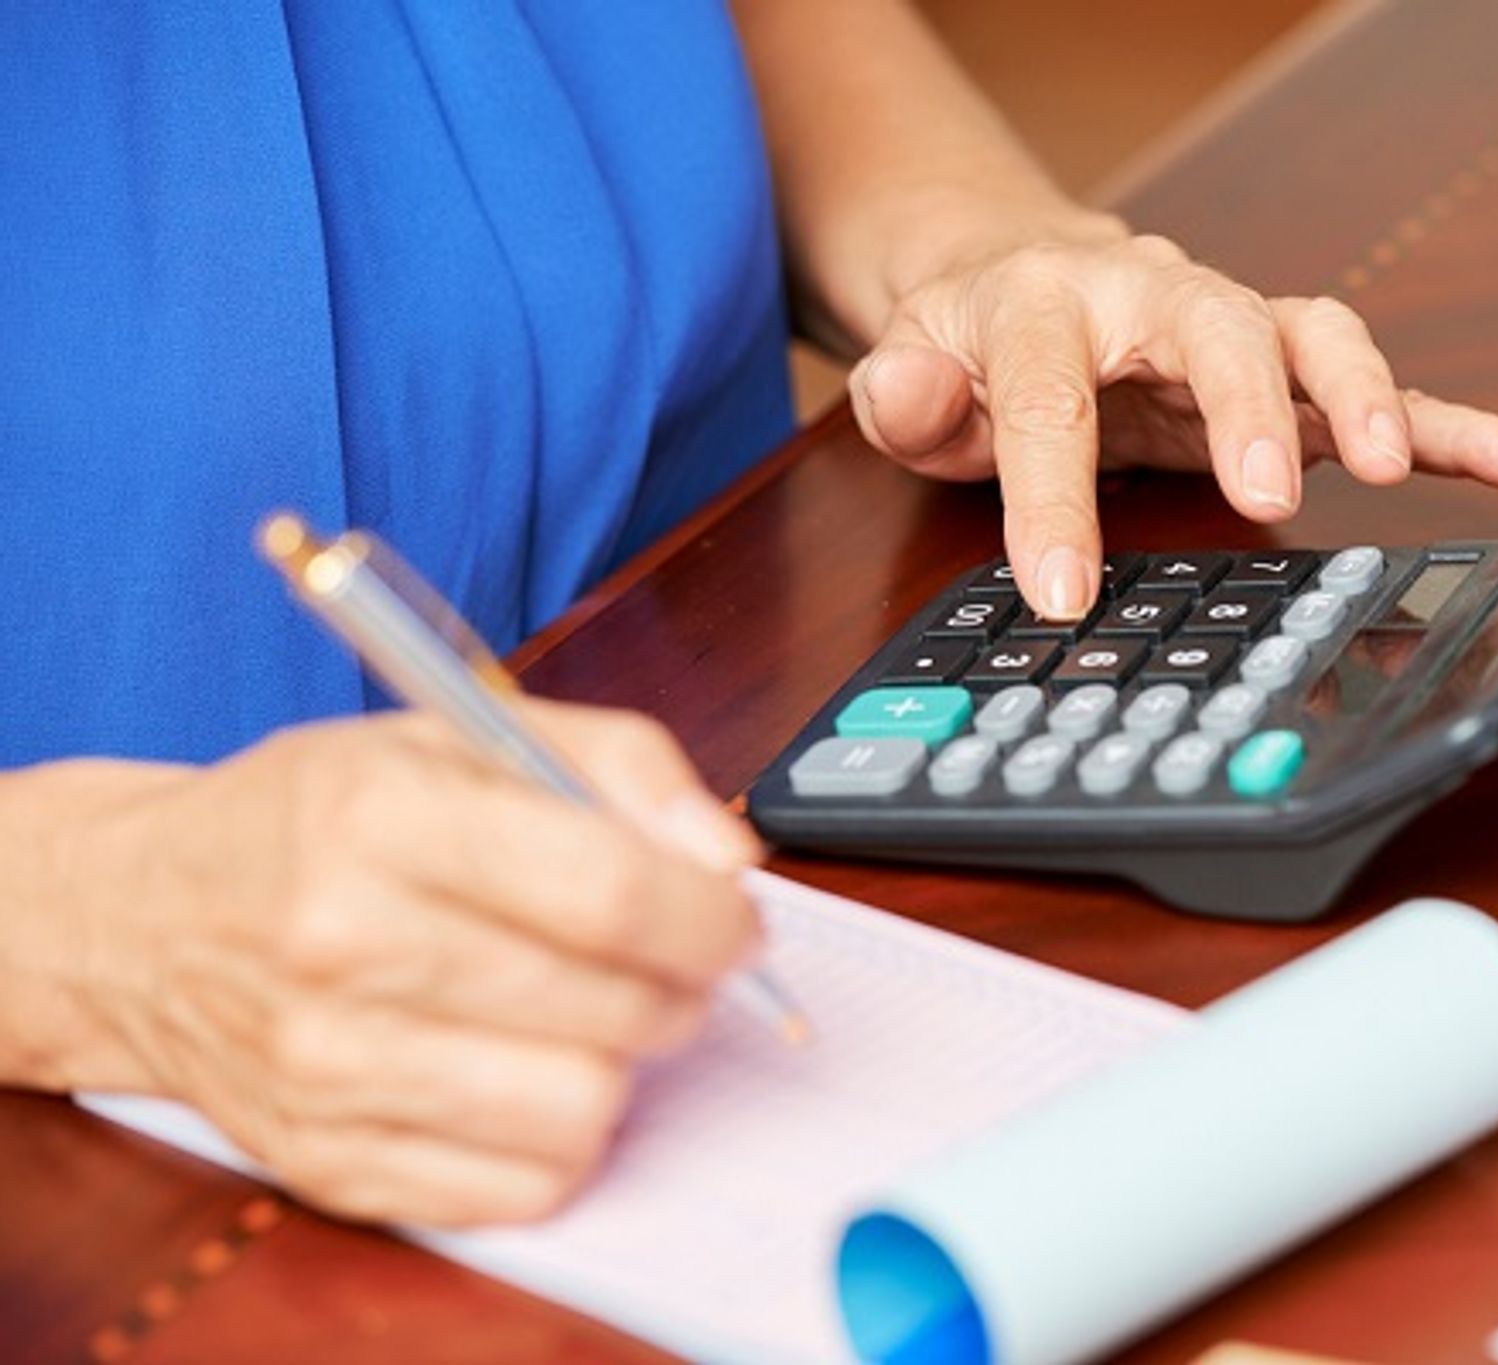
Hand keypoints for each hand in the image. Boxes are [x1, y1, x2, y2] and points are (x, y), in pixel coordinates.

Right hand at [55, 703, 759, 1225]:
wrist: (132, 920)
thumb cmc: (314, 818)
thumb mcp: (460, 732)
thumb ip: (620, 766)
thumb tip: (728, 857)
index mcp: (381, 817)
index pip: (609, 891)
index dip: (711, 915)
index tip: (734, 917)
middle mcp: (344, 945)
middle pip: (612, 1006)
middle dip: (682, 986)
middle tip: (665, 960)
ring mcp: (329, 1068)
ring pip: (581, 1109)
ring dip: (622, 1064)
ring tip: (589, 1014)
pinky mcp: (329, 1161)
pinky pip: (524, 1187)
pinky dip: (557, 1135)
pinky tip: (526, 1070)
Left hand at [847, 224, 1497, 618]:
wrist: (1024, 275)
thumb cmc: (977, 338)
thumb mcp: (913, 366)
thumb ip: (906, 389)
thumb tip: (911, 394)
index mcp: (1050, 302)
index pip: (1049, 396)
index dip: (1052, 494)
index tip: (1062, 591)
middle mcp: (1157, 299)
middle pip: (1214, 330)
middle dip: (1244, 407)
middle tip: (1265, 492)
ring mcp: (1234, 331)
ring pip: (1314, 337)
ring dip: (1362, 395)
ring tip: (1394, 465)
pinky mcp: (1288, 374)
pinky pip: (1382, 390)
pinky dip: (1452, 424)